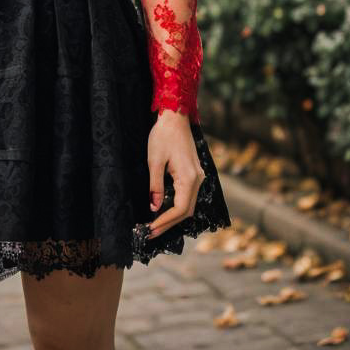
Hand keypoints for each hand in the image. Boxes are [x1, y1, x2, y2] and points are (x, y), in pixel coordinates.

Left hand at [146, 109, 204, 238]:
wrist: (175, 116)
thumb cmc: (163, 135)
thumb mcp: (154, 160)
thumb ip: (155, 185)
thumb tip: (155, 207)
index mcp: (189, 177)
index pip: (180, 209)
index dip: (165, 221)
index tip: (150, 228)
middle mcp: (198, 179)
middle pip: (186, 210)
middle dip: (169, 223)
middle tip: (151, 232)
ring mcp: (198, 176)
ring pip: (189, 204)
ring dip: (173, 216)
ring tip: (156, 225)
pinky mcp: (195, 173)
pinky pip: (188, 195)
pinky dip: (178, 206)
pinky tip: (165, 210)